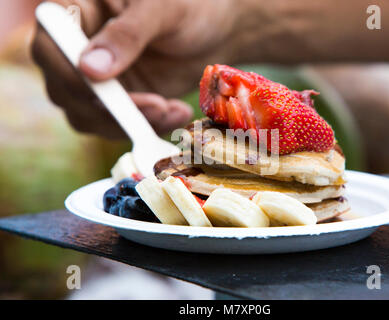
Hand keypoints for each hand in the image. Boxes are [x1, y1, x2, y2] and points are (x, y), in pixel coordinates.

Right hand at [32, 0, 239, 137]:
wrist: (213, 30)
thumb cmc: (188, 6)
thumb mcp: (161, 10)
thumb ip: (128, 34)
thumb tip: (90, 69)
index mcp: (77, 12)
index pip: (49, 49)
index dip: (68, 74)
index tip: (104, 86)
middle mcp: (77, 50)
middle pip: (64, 91)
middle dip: (110, 108)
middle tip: (158, 105)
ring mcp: (97, 80)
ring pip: (89, 117)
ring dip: (129, 123)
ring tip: (173, 109)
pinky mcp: (119, 102)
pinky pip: (117, 127)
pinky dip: (145, 128)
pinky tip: (177, 113)